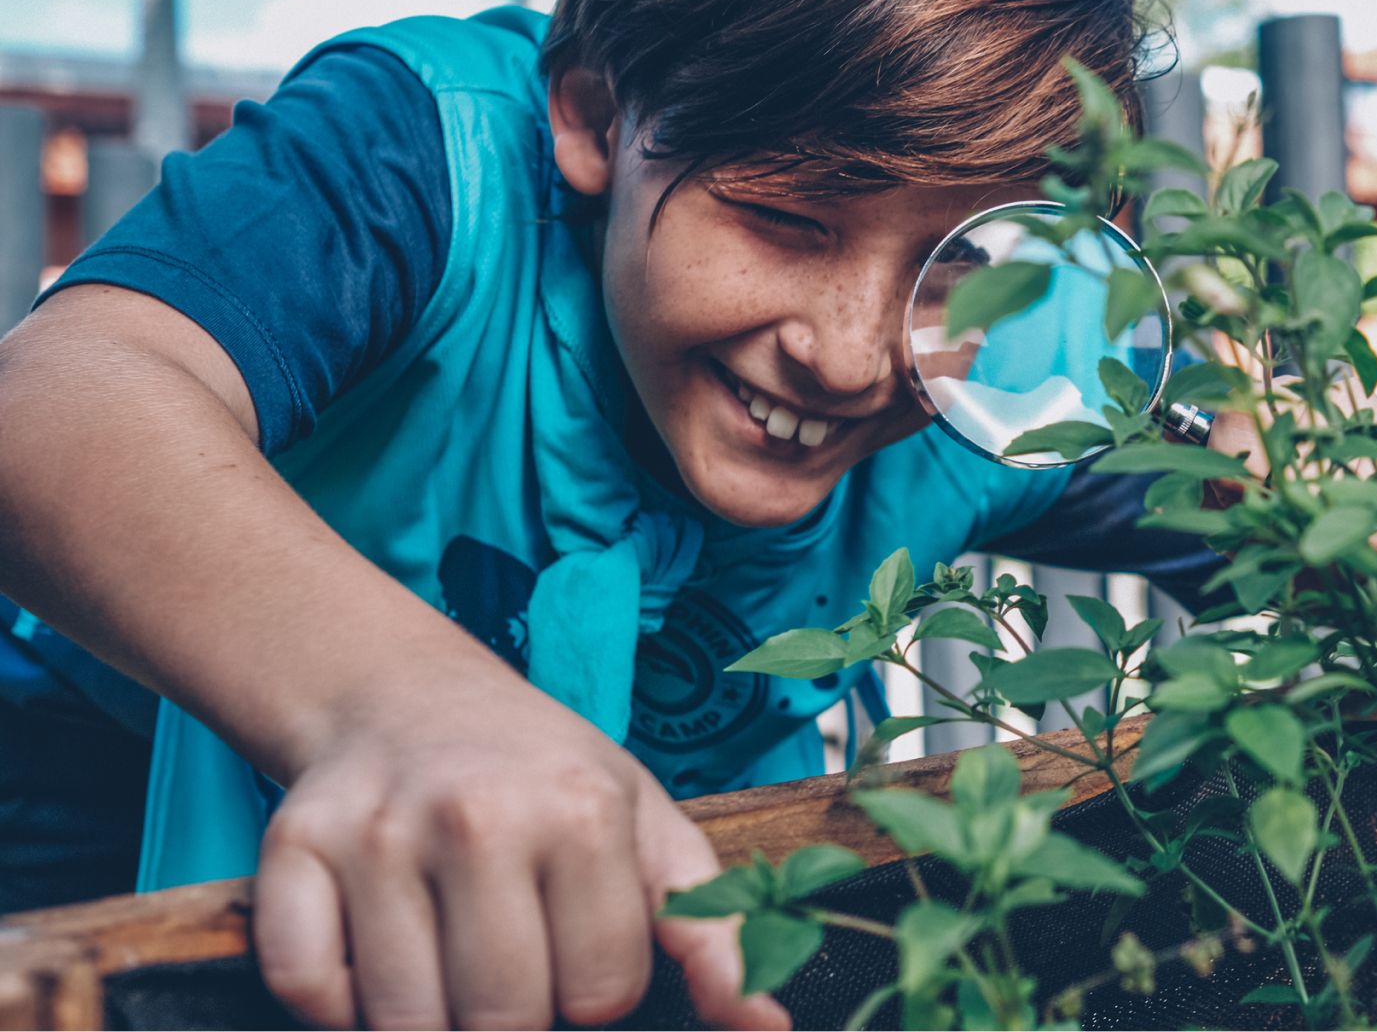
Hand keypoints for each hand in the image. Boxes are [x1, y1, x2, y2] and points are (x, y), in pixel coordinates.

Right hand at [250, 675, 792, 1029]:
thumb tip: (764, 1026)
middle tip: (512, 955)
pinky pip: (308, 990)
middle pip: (503, 1018)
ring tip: (451, 952)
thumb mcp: (647, 831)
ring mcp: (377, 833)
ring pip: (404, 1021)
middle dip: (516, 1013)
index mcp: (582, 810)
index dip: (595, 991)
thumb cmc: (544, 780)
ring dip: (429, 1015)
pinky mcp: (290, 848)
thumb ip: (712, 931)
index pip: (600, 994)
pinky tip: (377, 950)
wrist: (408, 698)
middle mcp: (477, 816)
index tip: (579, 946)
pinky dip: (338, 1000)